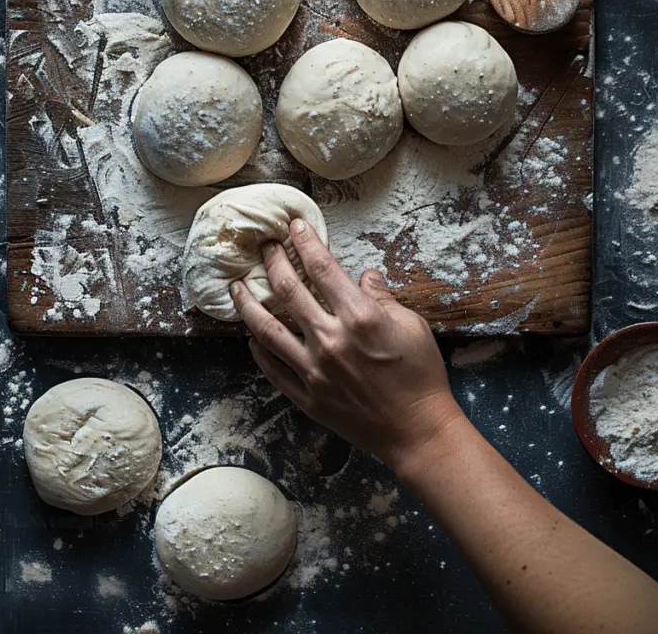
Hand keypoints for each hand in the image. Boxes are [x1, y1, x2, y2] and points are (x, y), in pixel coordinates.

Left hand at [229, 219, 461, 470]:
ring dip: (248, 304)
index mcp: (358, 316)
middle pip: (288, 290)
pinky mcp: (307, 397)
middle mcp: (330, 339)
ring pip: (267, 330)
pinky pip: (273, 369)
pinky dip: (258, 350)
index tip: (293, 226)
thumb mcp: (410, 325)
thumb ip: (382, 297)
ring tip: (236, 287)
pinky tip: (250, 336)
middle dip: (272, 261)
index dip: (305, 242)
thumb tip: (364, 276)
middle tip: (263, 246)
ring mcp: (314, 370)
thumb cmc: (421, 375)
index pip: (322, 267)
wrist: (418, 431)